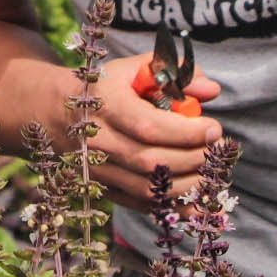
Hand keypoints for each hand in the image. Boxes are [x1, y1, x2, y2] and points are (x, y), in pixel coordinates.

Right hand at [73, 55, 223, 206]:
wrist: (59, 113)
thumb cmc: (106, 88)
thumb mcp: (135, 70)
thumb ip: (175, 74)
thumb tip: (212, 91)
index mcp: (105, 105)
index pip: (148, 126)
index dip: (186, 132)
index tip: (214, 129)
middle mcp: (97, 141)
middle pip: (150, 161)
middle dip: (193, 159)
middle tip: (217, 151)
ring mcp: (98, 169)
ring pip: (147, 189)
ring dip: (187, 186)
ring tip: (211, 174)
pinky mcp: (103, 189)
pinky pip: (141, 204)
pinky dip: (172, 207)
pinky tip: (195, 200)